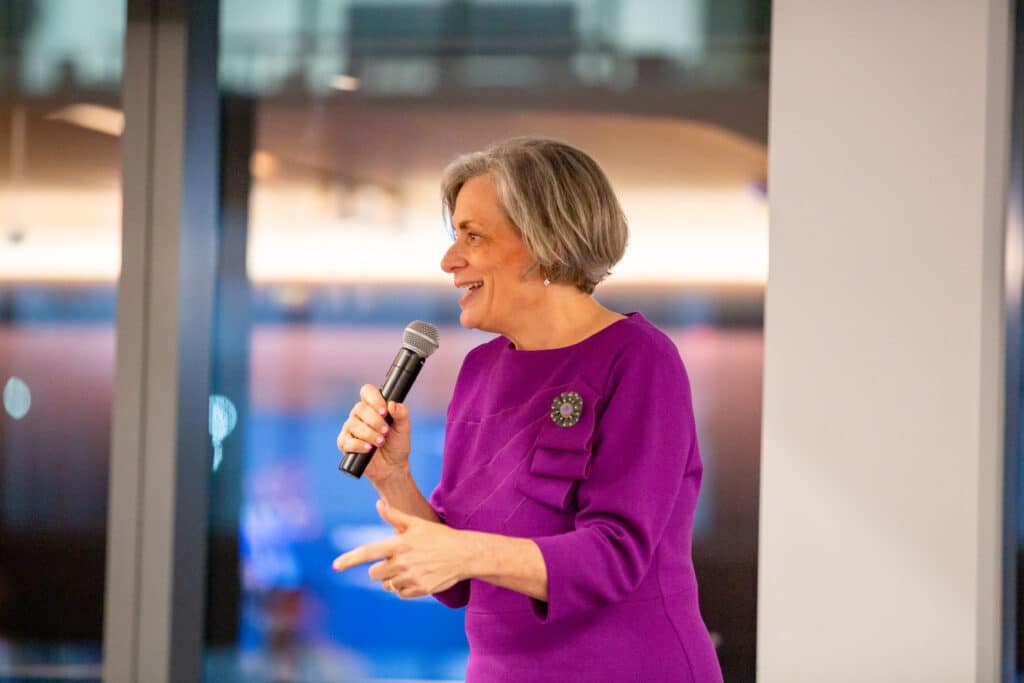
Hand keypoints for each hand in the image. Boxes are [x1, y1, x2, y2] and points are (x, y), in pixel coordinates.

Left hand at [332, 500, 471, 598]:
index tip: (335, 565)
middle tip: (396, 561)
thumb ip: (395, 516)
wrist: (463, 554)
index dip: (349, 559)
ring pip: (387, 585)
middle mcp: (402, 562)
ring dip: (392, 579)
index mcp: (398, 544)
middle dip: (380, 569)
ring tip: (408, 569)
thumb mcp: (417, 524)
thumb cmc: (439, 536)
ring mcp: (411, 577)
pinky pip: (400, 593)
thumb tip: (378, 504)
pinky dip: (404, 588)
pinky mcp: (420, 589)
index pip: (368, 552)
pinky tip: (415, 577)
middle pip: (374, 573)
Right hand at [336, 385, 411, 480]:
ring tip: (381, 442)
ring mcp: (350, 428)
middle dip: (375, 421)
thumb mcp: (404, 427)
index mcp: (373, 406)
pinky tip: (369, 449)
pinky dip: (359, 445)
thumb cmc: (397, 444)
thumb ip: (401, 413)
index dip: (374, 399)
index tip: (385, 411)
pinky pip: (347, 441)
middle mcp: (359, 415)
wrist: (393, 466)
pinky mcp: (345, 443)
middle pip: (360, 408)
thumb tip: (392, 404)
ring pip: (353, 424)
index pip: (367, 391)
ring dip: (370, 434)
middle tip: (386, 431)